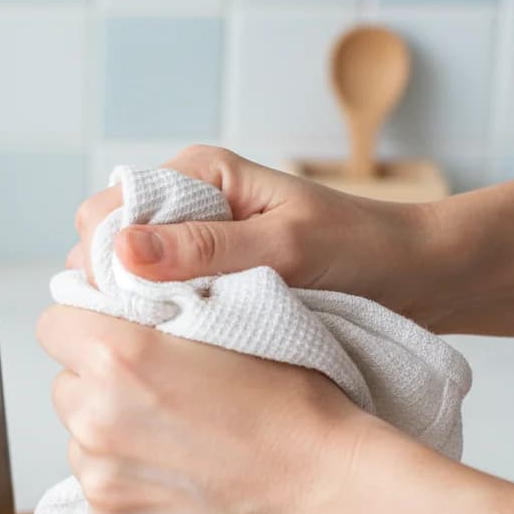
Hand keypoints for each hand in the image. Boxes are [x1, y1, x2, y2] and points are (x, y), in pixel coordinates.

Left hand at [36, 304, 370, 513]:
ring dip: (112, 443)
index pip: (54, 326)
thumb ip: (149, 315)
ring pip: (81, 446)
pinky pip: (101, 499)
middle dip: (99, 389)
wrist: (325, 489)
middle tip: (157, 400)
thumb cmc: (290, 405)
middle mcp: (94, 419)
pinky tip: (179, 487)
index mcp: (117, 356)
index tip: (109, 340)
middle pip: (66, 389)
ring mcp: (100, 483)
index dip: (83, 329)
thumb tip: (105, 308)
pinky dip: (129, 493)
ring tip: (176, 448)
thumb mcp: (223, 327)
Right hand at [68, 145, 427, 318]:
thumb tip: (121, 250)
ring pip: (128, 277)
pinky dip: (165, 320)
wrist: (410, 273)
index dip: (103, 259)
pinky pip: (160, 298)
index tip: (130, 304)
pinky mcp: (207, 275)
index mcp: (196, 173)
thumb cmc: (358, 250)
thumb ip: (204, 248)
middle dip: (115, 287)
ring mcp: (193, 242)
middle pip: (107, 245)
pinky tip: (189, 340)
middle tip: (156, 327)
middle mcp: (185, 203)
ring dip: (140, 308)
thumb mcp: (283, 247)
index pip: (104, 211)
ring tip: (176, 336)